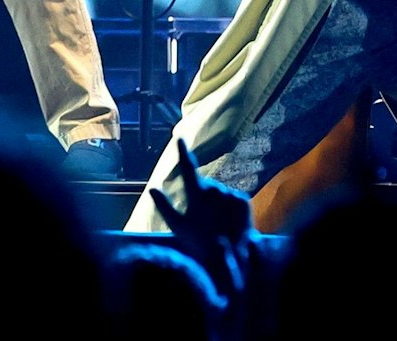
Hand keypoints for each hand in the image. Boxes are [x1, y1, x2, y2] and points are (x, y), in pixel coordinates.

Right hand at [148, 138, 255, 301]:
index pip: (188, 168)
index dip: (183, 152)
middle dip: (204, 196)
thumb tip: (152, 188)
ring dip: (217, 202)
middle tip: (203, 218)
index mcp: (196, 194)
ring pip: (220, 192)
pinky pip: (234, 198)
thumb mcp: (177, 227)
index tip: (180, 137)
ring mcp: (230, 194)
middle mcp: (215, 190)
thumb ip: (164, 205)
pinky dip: (230, 206)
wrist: (229, 259)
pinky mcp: (244, 201)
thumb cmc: (199, 244)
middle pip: (207, 186)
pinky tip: (228, 222)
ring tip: (217, 224)